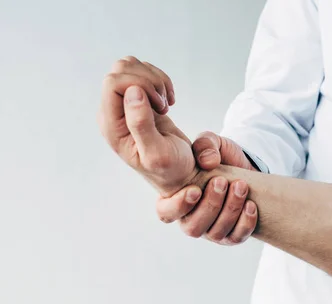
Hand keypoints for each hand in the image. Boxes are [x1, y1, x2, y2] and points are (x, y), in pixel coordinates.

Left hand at [99, 56, 196, 196]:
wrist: (180, 171)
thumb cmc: (170, 168)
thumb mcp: (157, 154)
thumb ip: (141, 124)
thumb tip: (132, 92)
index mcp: (111, 126)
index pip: (113, 82)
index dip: (140, 85)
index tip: (160, 107)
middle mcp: (113, 112)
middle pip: (121, 69)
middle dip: (149, 80)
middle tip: (164, 104)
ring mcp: (124, 103)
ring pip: (131, 66)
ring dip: (156, 78)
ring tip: (166, 102)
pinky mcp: (137, 98)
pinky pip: (143, 72)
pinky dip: (160, 80)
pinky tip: (168, 101)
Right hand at [155, 132, 258, 244]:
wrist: (247, 169)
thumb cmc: (221, 158)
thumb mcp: (212, 144)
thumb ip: (205, 145)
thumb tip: (207, 161)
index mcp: (176, 199)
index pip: (166, 212)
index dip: (178, 206)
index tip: (195, 190)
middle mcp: (190, 219)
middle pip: (193, 227)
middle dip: (210, 204)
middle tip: (222, 181)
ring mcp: (211, 231)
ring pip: (216, 233)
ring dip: (230, 209)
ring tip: (241, 186)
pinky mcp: (232, 236)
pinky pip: (236, 237)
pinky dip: (245, 222)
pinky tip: (251, 204)